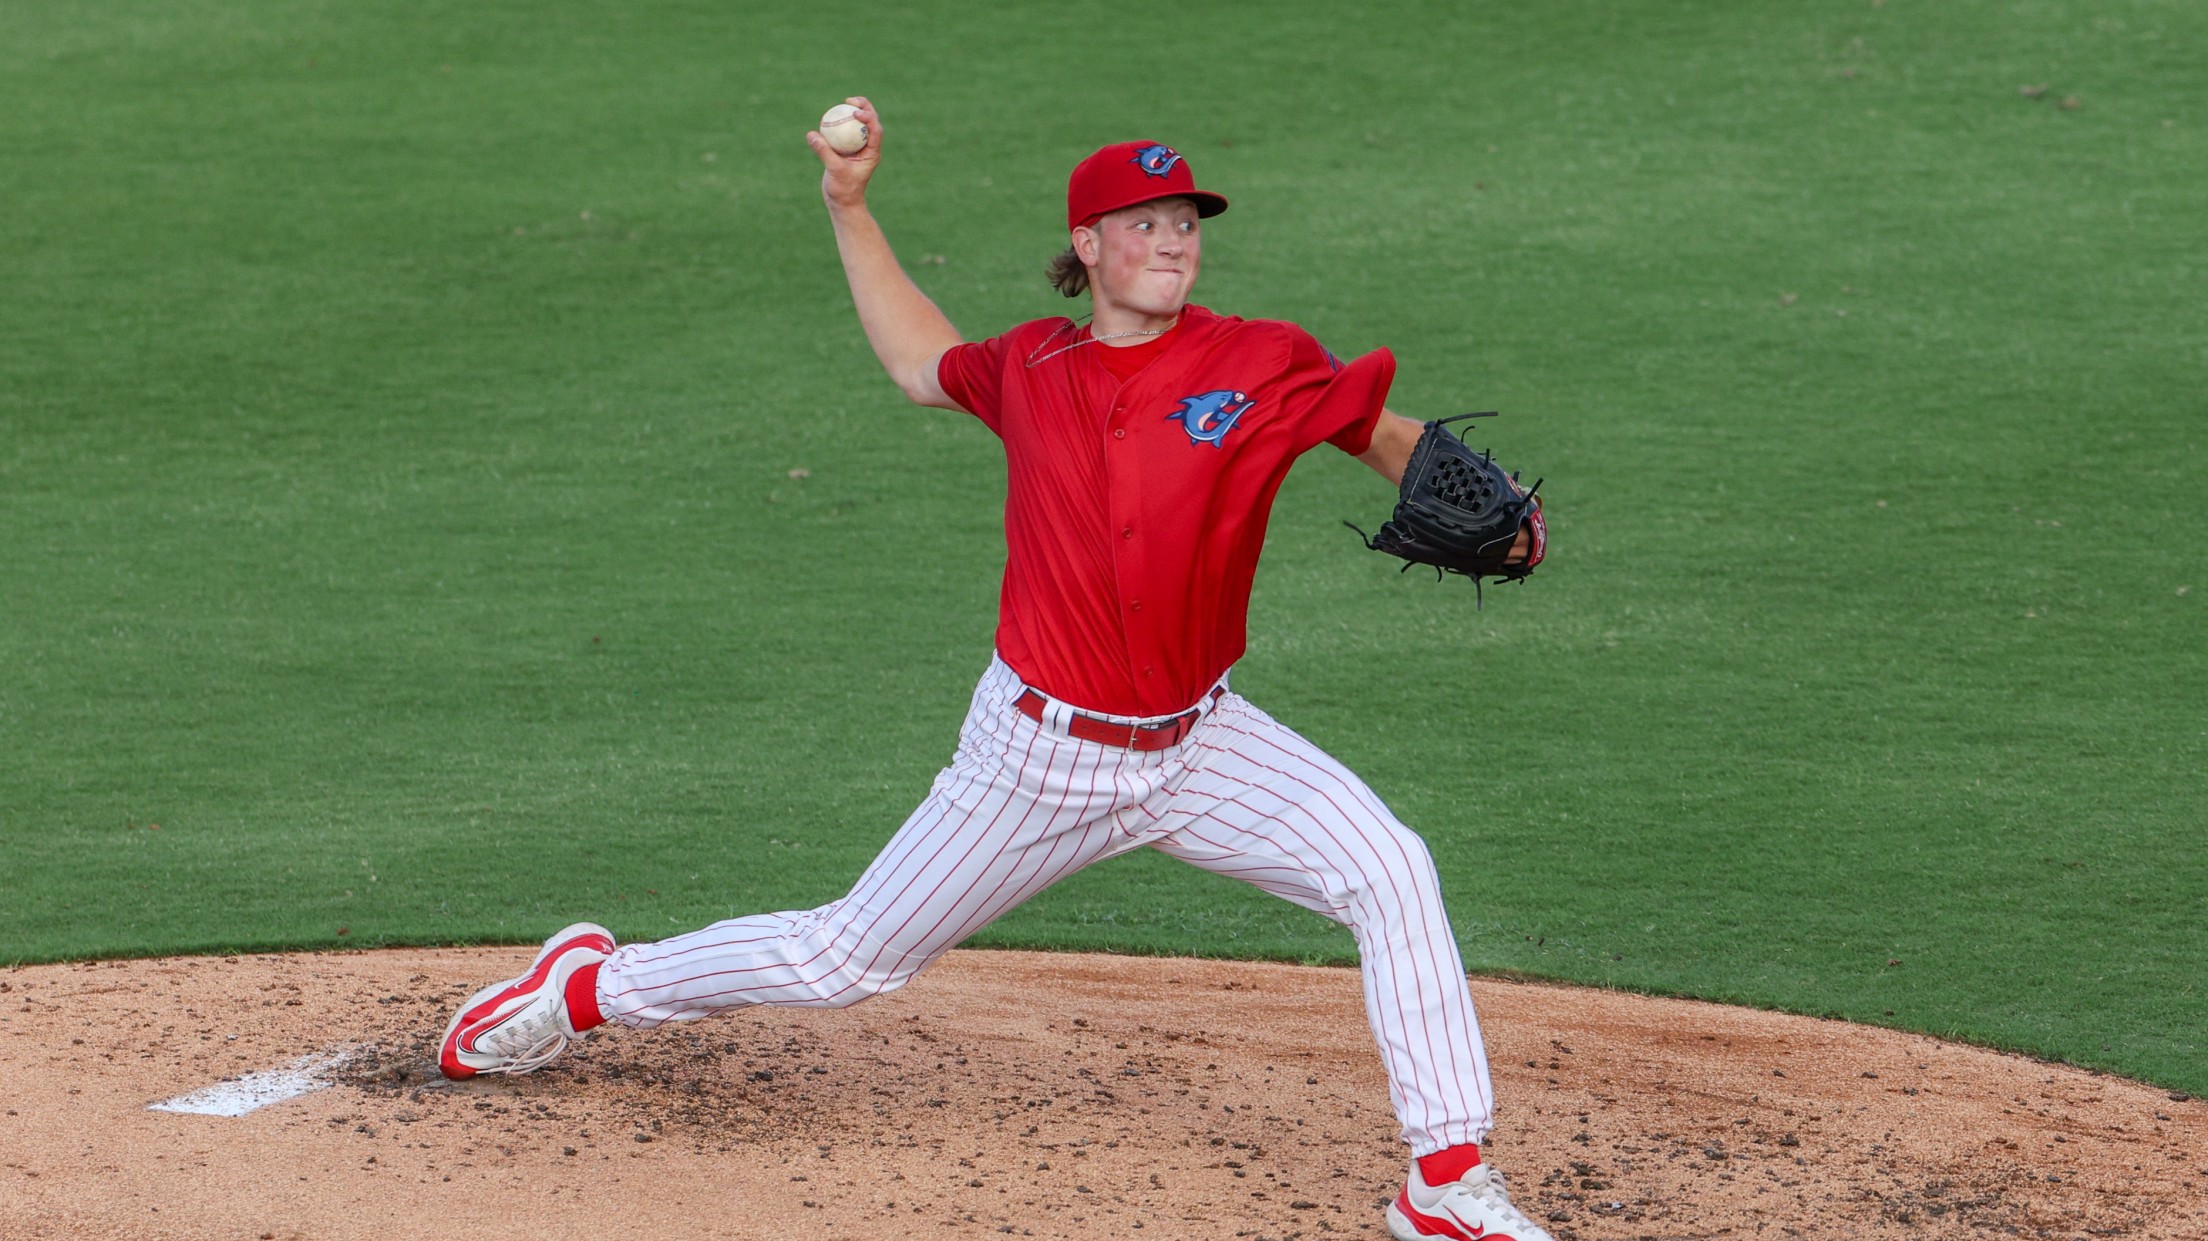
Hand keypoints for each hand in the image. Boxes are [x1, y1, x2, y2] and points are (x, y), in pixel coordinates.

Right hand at [807, 95, 882, 209]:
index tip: (855, 112)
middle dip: (864, 107)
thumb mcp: (834, 170)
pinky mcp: (847, 150)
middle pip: (870, 122)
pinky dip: (839, 124)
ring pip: (858, 125)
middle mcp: (867, 148)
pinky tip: (829, 116)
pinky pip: (844, 132)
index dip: (868, 117)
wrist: (842, 202)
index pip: (875, 130)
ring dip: (852, 112)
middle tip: (850, 100)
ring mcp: (857, 148)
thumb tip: (811, 134)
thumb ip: (824, 152)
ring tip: (844, 102)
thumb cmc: (843, 190)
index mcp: (872, 153)